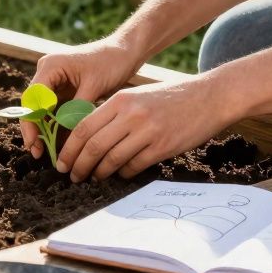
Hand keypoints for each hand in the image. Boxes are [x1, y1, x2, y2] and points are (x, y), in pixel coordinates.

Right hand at [24, 39, 141, 158]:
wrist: (125, 52)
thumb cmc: (111, 62)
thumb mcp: (93, 87)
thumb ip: (77, 110)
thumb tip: (68, 138)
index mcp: (50, 66)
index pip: (32, 99)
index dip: (30, 123)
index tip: (34, 143)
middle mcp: (47, 73)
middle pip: (33, 106)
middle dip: (34, 130)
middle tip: (37, 153)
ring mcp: (54, 82)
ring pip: (43, 111)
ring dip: (44, 131)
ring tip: (47, 153)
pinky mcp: (64, 90)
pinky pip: (55, 111)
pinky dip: (56, 126)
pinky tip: (59, 143)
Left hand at [55, 77, 238, 181]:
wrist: (209, 97)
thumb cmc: (170, 96)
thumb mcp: (137, 95)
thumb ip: (114, 112)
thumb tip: (88, 136)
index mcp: (120, 100)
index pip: (84, 127)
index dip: (69, 148)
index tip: (62, 162)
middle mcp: (131, 115)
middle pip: (94, 146)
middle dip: (79, 165)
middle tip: (73, 176)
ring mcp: (147, 131)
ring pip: (112, 159)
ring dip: (100, 172)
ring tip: (94, 177)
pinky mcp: (163, 147)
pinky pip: (134, 166)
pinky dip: (124, 173)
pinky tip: (121, 174)